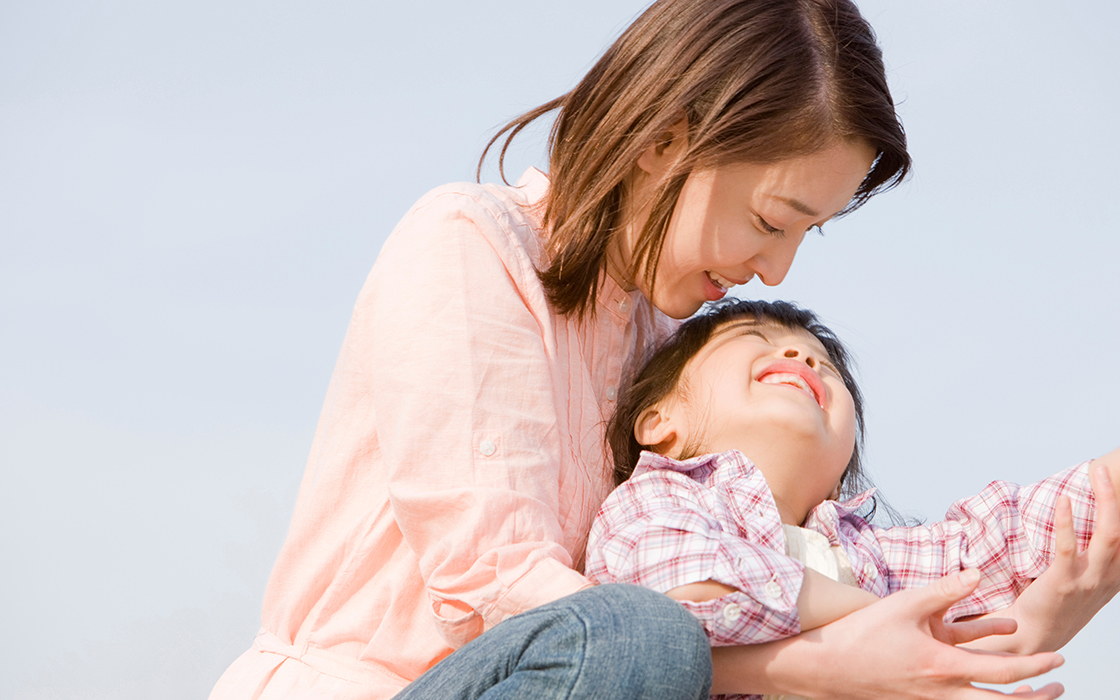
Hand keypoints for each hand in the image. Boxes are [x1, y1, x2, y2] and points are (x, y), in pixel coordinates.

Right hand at [711, 569, 1065, 698]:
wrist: (825, 666)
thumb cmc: (861, 633)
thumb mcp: (904, 604)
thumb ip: (944, 589)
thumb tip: (977, 574)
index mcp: (942, 667)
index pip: (1004, 673)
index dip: (1035, 667)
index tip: (1056, 660)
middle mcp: (942, 691)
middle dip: (1035, 699)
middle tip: (1057, 688)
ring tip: (1030, 692)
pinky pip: (956, 698)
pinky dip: (976, 689)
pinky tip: (979, 680)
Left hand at [967, 463, 1119, 653]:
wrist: (1031, 637)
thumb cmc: (1054, 607)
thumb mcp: (1086, 584)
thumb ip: (1094, 560)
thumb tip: (1090, 528)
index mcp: (1114, 577)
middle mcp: (1108, 578)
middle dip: (1117, 498)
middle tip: (1105, 469)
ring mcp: (1087, 581)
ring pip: (1107, 535)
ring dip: (1104, 501)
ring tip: (1096, 474)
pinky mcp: (1062, 583)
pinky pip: (1068, 547)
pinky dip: (1067, 521)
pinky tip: (1064, 500)